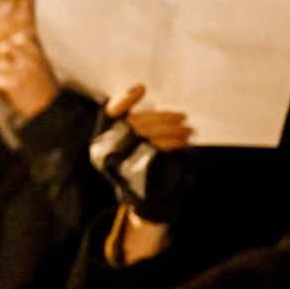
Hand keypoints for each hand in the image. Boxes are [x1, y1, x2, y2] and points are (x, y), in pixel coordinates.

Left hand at [0, 31, 58, 117]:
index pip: (19, 39)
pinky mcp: (13, 86)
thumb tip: (22, 37)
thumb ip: (34, 53)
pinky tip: (6, 89)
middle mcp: (29, 61)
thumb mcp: (44, 66)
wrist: (49, 109)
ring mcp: (20, 73)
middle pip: (4, 48)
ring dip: (0, 72)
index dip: (13, 45)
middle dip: (3, 56)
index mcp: (38, 55)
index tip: (14, 54)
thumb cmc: (47, 88)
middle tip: (6, 65)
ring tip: (9, 80)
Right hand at [92, 84, 193, 224]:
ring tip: (188, 130)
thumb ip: (130, 123)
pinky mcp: (137, 172)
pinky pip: (158, 151)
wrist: (144, 200)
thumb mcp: (127, 144)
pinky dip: (173, 144)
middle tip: (183, 116)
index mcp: (101, 139)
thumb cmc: (137, 165)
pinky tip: (183, 142)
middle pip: (136, 123)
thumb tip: (143, 94)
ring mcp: (120, 162)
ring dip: (172, 130)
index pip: (109, 113)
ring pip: (150, 136)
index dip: (124, 100)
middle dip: (162, 117)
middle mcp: (106, 150)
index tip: (141, 89)